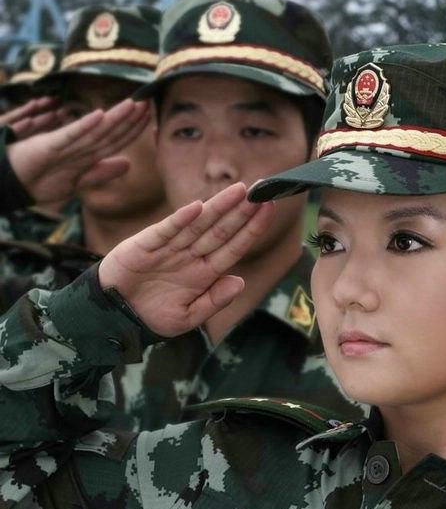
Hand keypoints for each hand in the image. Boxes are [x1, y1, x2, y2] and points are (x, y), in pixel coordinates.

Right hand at [6, 98, 149, 203]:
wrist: (12, 184)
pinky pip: (70, 135)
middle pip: (109, 131)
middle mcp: (78, 145)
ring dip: (114, 117)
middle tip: (148, 101)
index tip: (149, 115)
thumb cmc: (42, 181)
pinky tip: (99, 115)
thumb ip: (101, 172)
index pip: (115, 139)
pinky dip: (84, 126)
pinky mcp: (49, 145)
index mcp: (86, 153)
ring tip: (132, 104)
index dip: (132, 129)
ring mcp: (64, 144)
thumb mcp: (78, 181)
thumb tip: (128, 164)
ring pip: (95, 130)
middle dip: (129, 118)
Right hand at [98, 182, 274, 336]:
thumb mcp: (187, 317)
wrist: (114, 317)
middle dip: (241, 212)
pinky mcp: (144, 245)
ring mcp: (168, 248)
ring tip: (240, 191)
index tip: (268, 211)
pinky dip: (179, 220)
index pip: (232, 247)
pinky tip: (196, 208)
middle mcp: (189, 256)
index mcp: (203, 273)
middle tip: (262, 191)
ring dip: (218, 207)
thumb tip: (240, 282)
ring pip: (198, 225)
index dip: (251, 230)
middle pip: (220, 230)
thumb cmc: (152, 316)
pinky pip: (164, 231)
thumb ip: (213, 301)